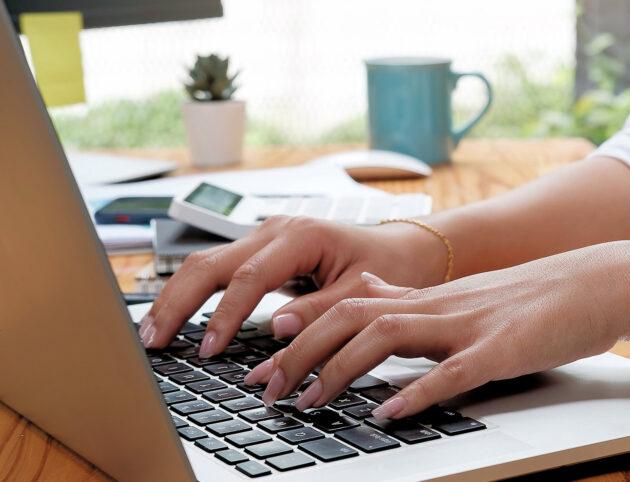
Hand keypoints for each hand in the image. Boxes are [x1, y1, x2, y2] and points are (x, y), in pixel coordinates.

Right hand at [138, 216, 446, 355]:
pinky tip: (177, 320)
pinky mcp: (262, 252)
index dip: (225, 315)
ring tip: (152, 334)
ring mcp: (264, 238)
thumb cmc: (390, 266)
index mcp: (301, 236)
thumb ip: (320, 311)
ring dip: (177, 298)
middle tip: (152, 341)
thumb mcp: (362, 291)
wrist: (403, 248)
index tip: (209, 350)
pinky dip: (195, 294)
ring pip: (206, 264)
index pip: (248, 277)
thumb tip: (275, 330)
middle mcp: (275, 231)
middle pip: (209, 263)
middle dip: (177, 302)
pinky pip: (220, 271)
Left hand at [244, 241, 629, 418]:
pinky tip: (388, 414)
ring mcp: (470, 324)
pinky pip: (452, 371)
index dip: (298, 332)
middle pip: (350, 316)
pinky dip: (414, 393)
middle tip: (268, 390)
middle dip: (300, 352)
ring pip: (387, 335)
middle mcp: (438, 306)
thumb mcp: (464, 298)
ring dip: (340, 369)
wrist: (599, 281)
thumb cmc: (536, 298)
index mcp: (429, 298)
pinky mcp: (503, 348)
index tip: (261, 362)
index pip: (347, 304)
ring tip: (311, 402)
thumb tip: (369, 303)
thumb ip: (416, 304)